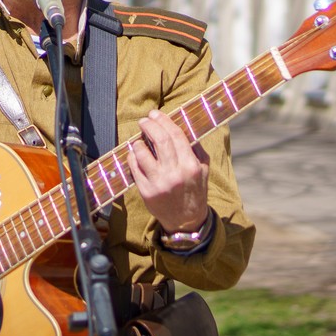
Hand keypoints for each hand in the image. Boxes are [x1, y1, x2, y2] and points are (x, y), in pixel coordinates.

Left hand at [128, 109, 210, 233]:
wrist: (186, 222)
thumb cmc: (195, 191)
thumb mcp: (203, 170)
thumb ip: (195, 148)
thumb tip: (182, 126)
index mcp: (190, 166)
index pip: (176, 135)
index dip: (164, 121)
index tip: (156, 114)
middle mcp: (175, 173)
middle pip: (159, 140)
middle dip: (149, 125)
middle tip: (144, 120)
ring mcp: (159, 183)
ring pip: (142, 153)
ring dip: (138, 141)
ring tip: (139, 139)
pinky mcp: (146, 191)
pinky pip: (134, 167)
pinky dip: (133, 156)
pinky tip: (135, 153)